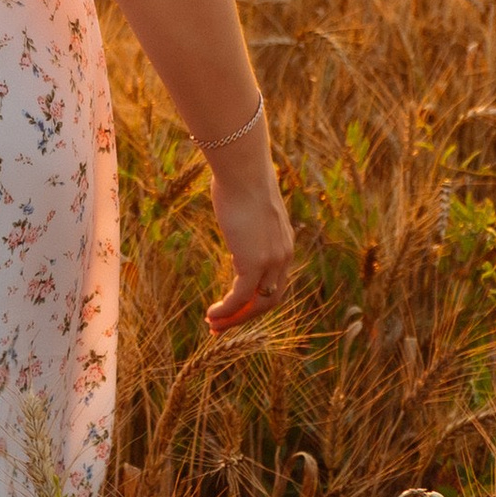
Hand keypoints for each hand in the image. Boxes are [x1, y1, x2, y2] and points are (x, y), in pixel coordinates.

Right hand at [204, 145, 293, 331]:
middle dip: (246, 315)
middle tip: (223, 325)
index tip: (235, 306)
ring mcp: (271, 261)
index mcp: (284, 243)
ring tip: (214, 326)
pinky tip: (211, 315)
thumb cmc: (240, 178)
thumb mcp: (248, 204)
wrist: (243, 170)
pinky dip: (226, 311)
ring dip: (236, 318)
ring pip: (258, 303)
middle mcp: (283, 255)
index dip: (256, 298)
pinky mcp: (254, 262)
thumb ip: (245, 217)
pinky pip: (240, 298)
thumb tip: (231, 203)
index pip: (276, 281)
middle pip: (271, 299)